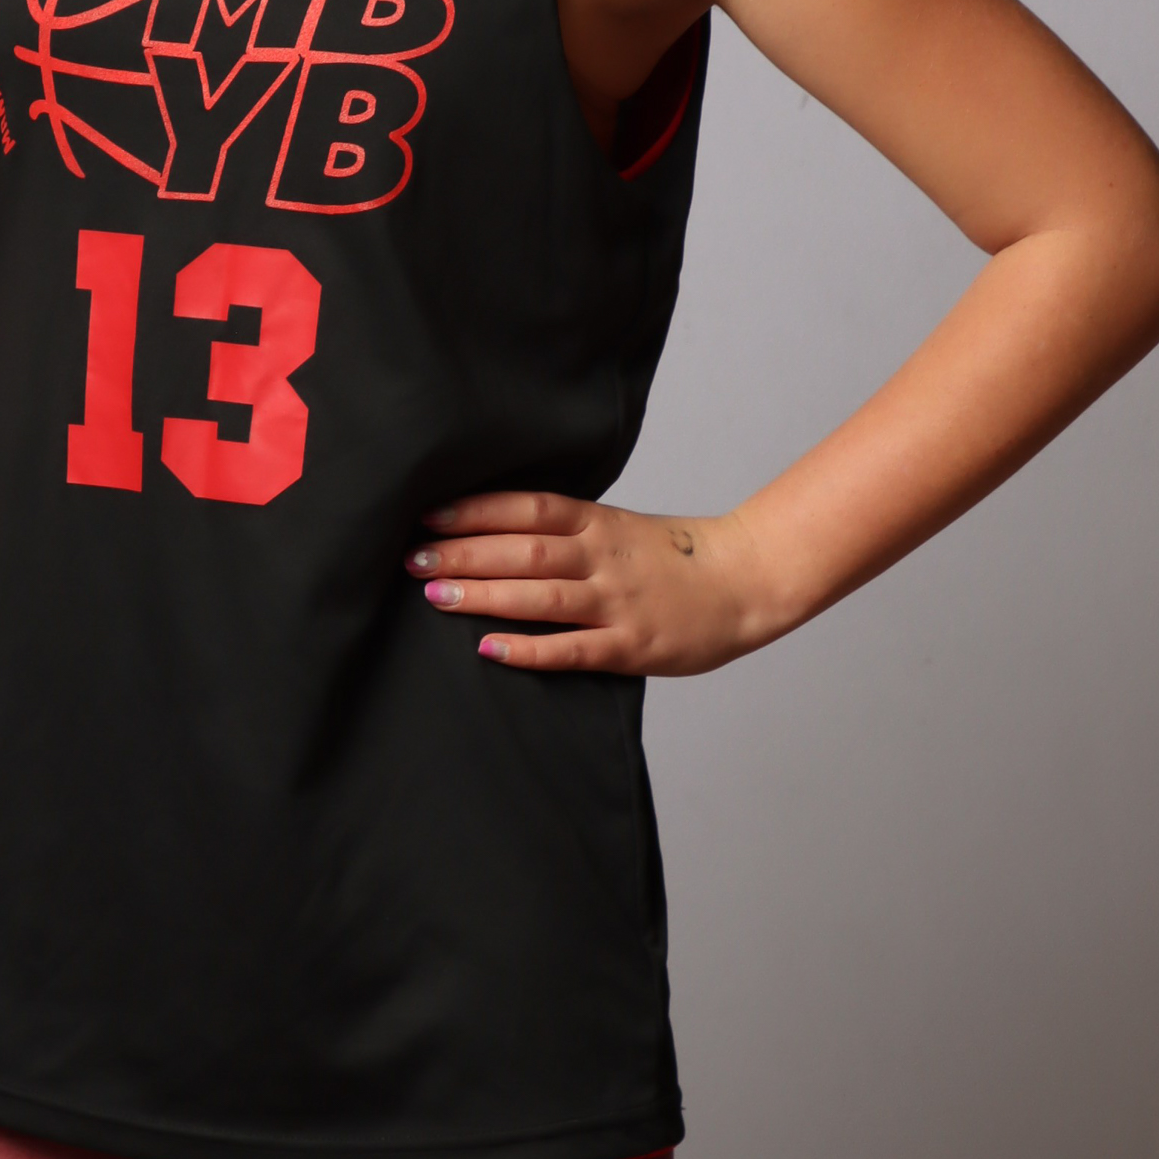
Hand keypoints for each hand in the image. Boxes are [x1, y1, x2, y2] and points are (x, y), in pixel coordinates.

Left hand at [405, 491, 772, 675]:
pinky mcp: (630, 646)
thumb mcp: (618, 528)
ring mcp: (617, 602)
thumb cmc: (673, 558)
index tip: (427, 515)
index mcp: (598, 524)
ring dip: (484, 595)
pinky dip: (530, 649)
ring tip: (436, 595)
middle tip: (413, 557)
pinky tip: (490, 649)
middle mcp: (602, 558)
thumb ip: (566, 529)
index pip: (527, 509)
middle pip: (524, 549)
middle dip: (465, 553)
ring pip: (541, 596)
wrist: (745, 581)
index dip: (475, 511)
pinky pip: (573, 649)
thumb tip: (494, 528)